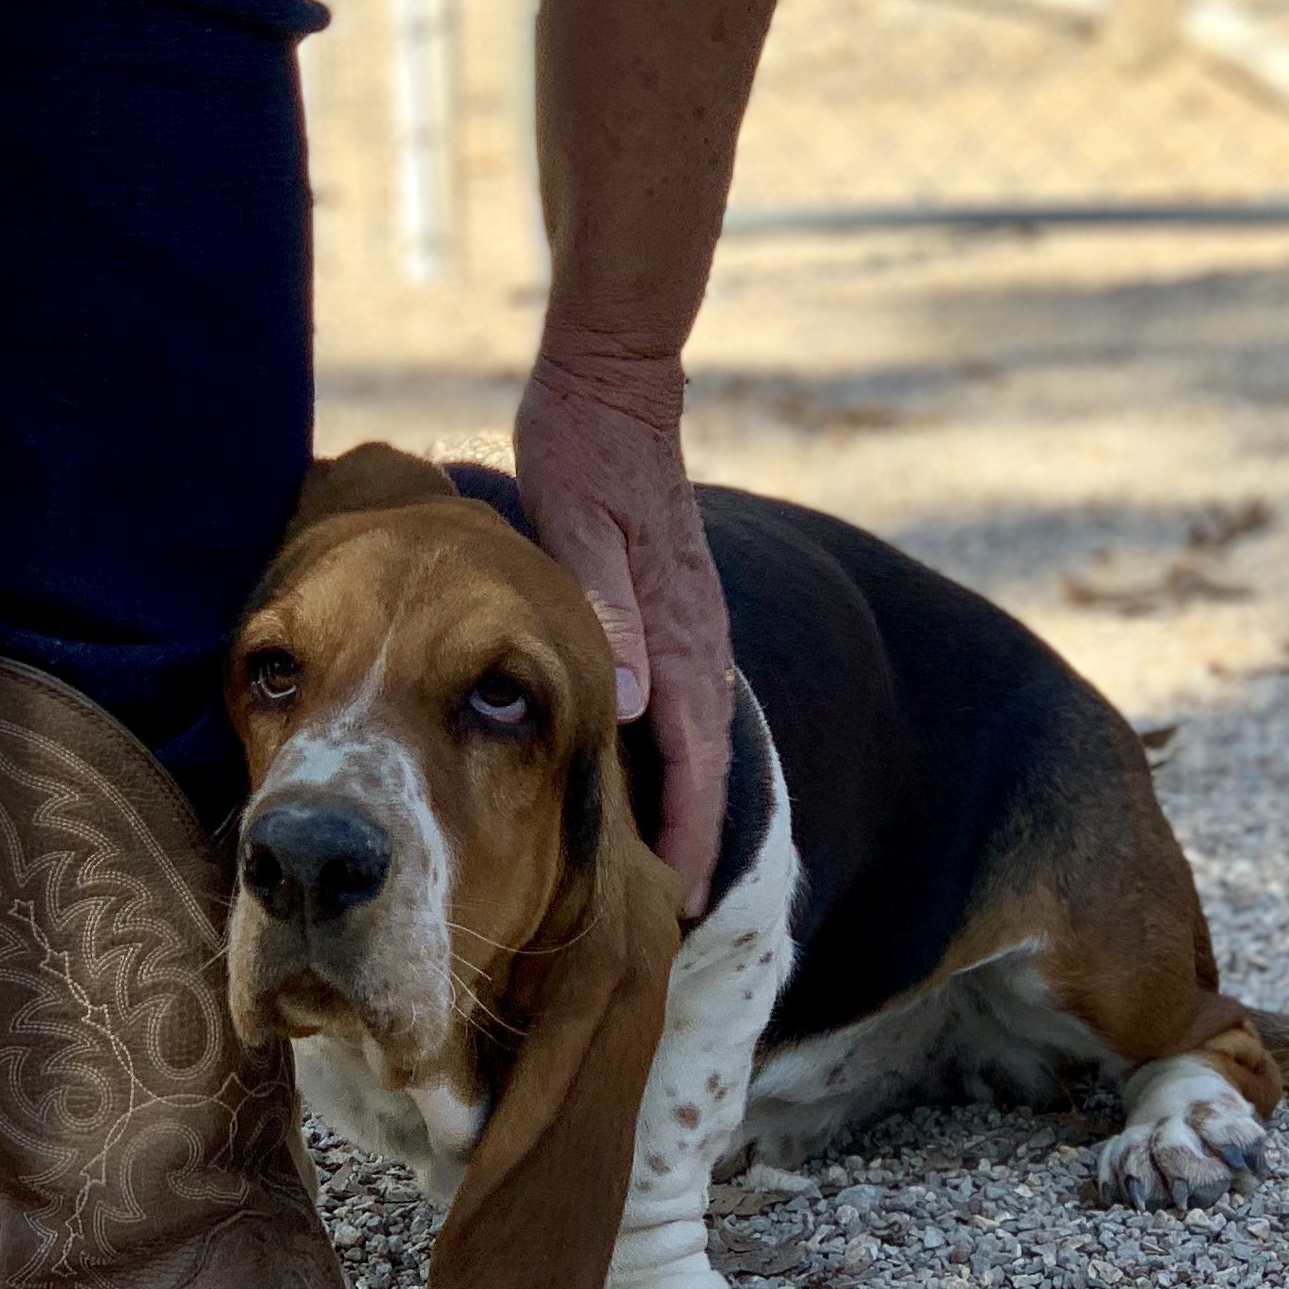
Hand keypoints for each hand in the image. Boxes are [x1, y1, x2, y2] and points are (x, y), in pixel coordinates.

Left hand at [514, 331, 732, 917]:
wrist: (617, 382)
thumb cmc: (584, 449)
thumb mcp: (580, 523)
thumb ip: (609, 610)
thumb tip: (631, 708)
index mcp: (679, 629)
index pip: (697, 754)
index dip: (691, 830)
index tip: (684, 893)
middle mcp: (697, 635)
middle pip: (708, 757)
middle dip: (697, 834)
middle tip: (679, 906)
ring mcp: (692, 621)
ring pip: (700, 732)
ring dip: (689, 797)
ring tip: (668, 859)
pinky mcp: (676, 607)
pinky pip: (687, 700)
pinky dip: (679, 752)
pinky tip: (652, 769)